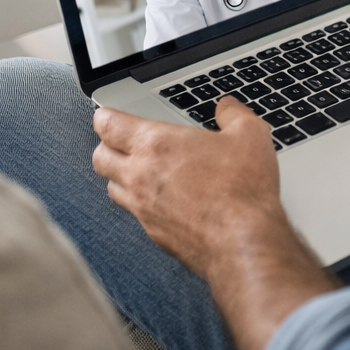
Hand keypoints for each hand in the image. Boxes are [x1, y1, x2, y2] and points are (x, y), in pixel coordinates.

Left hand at [93, 96, 335, 349]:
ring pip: (112, 187)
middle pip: (100, 157)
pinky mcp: (154, 234)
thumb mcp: (250, 135)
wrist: (242, 242)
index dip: (105, 116)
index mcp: (156, 144)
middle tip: (121, 141)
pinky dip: (140, 203)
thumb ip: (233, 114)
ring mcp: (143, 208)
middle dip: (107, 146)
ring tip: (140, 170)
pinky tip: (162, 200)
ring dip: (120, 176)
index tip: (109, 114)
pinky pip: (134, 213)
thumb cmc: (242, 190)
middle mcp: (140, 176)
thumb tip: (227, 107)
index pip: (107, 125)